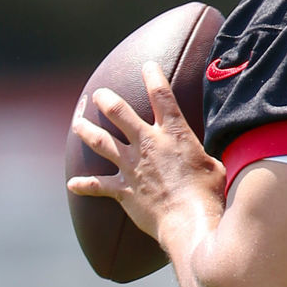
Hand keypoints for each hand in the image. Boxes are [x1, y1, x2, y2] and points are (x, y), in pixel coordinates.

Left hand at [67, 61, 225, 242]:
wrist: (189, 220)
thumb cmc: (208, 193)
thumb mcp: (213, 164)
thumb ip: (204, 154)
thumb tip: (212, 152)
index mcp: (173, 133)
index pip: (161, 95)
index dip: (153, 77)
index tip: (147, 65)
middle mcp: (148, 144)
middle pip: (119, 113)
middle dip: (106, 100)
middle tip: (98, 94)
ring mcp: (132, 166)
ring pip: (101, 142)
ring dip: (86, 131)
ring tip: (77, 123)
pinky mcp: (123, 190)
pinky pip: (98, 186)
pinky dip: (84, 186)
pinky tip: (72, 184)